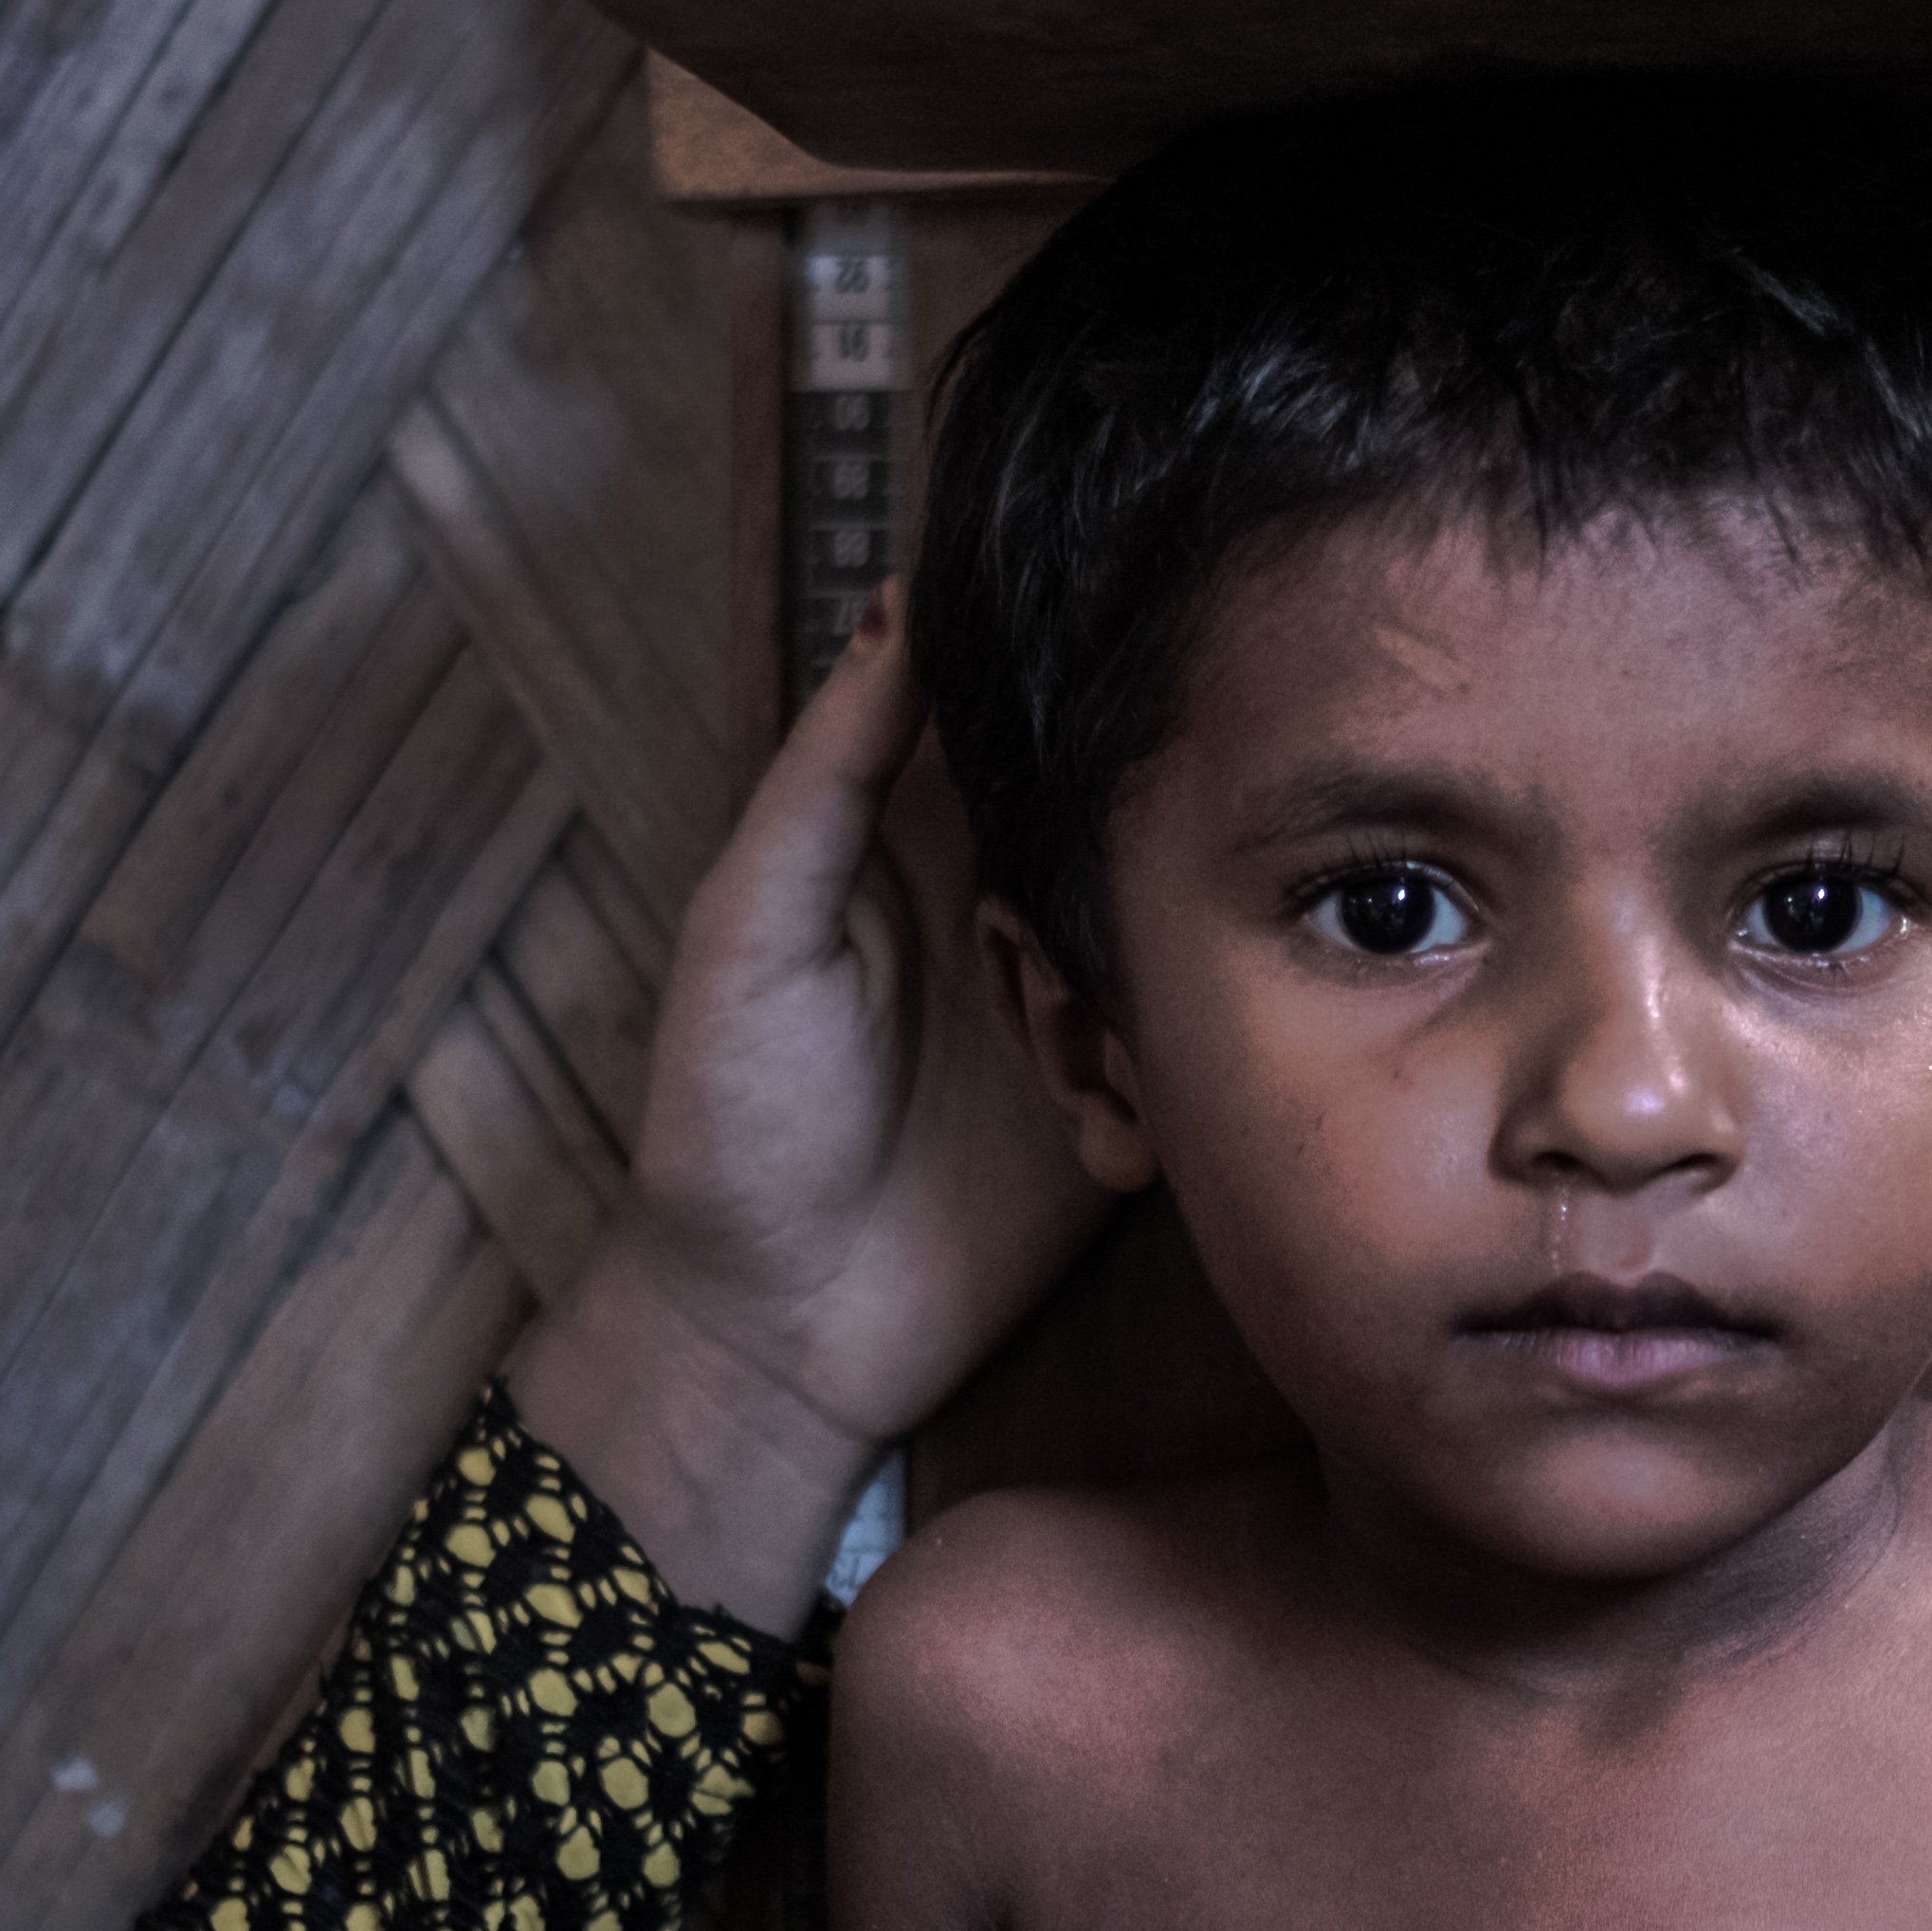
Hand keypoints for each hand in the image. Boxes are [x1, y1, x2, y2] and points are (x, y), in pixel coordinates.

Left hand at [523, 588, 1114, 1621]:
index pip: (1027, 709)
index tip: (1154, 632)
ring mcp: (1083, 1002)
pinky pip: (1203, 1059)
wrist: (773, 1332)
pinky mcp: (1129, 1103)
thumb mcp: (752, 925)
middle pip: (1136, 815)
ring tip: (1050, 1055)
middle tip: (1066, 926)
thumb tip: (902, 599)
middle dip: (1142, 850)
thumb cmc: (728, 1114)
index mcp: (925, 831)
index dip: (1083, 674)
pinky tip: (1084, 1140)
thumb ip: (830, 771)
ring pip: (1187, 934)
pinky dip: (1158, 1093)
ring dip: (1140, 990)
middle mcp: (1019, 897)